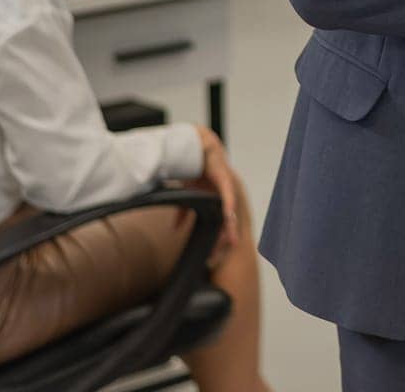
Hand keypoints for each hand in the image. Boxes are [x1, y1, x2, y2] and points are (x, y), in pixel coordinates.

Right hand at [193, 125, 238, 264]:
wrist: (193, 146)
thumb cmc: (192, 169)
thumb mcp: (185, 195)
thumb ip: (182, 212)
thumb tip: (175, 230)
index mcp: (215, 202)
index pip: (218, 226)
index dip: (215, 241)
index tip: (211, 259)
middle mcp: (223, 197)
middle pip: (225, 223)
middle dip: (222, 240)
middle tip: (216, 258)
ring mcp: (226, 188)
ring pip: (228, 212)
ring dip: (227, 228)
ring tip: (228, 243)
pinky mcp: (224, 178)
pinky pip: (227, 195)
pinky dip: (228, 206)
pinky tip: (229, 217)